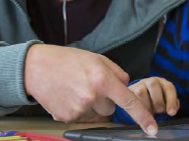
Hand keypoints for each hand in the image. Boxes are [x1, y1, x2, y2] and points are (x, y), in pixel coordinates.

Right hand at [24, 44, 157, 135]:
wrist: (36, 68)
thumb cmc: (67, 60)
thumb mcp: (97, 58)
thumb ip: (117, 73)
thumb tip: (127, 86)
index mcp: (103, 79)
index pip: (129, 101)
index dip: (143, 117)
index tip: (153, 129)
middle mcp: (92, 96)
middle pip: (111, 109)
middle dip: (105, 100)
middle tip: (89, 85)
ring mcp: (79, 109)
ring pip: (97, 114)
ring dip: (92, 105)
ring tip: (76, 89)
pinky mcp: (67, 118)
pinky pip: (82, 118)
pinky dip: (78, 109)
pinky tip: (67, 95)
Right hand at [129, 77, 179, 115]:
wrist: (137, 101)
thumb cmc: (154, 103)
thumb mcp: (164, 103)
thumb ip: (170, 105)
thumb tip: (173, 109)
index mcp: (162, 83)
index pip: (168, 87)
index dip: (171, 100)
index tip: (171, 113)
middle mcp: (150, 81)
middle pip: (153, 84)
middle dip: (157, 101)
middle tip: (158, 112)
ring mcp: (138, 85)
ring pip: (141, 91)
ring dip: (145, 106)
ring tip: (148, 114)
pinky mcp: (128, 92)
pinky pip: (131, 98)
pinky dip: (136, 107)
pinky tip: (139, 114)